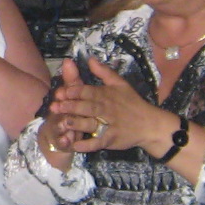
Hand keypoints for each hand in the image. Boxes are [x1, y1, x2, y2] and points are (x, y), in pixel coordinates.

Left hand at [49, 56, 173, 153]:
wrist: (150, 125)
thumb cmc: (132, 103)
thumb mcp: (120, 84)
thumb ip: (104, 72)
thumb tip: (89, 58)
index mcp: (106, 95)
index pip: (88, 92)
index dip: (74, 92)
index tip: (60, 92)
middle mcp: (106, 109)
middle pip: (87, 107)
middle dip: (71, 106)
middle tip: (55, 106)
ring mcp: (109, 125)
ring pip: (91, 124)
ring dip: (76, 124)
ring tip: (62, 123)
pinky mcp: (112, 139)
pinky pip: (98, 143)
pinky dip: (87, 145)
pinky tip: (75, 145)